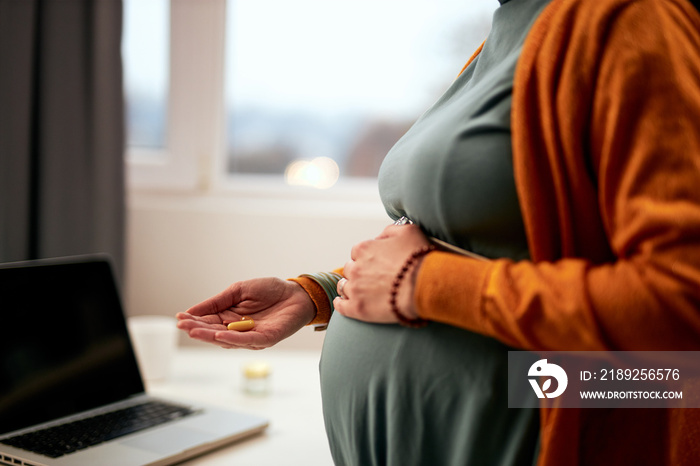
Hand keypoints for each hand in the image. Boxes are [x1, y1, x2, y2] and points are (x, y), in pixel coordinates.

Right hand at [176, 277, 315, 349]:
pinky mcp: (266, 339)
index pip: (208, 322)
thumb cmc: (270, 290)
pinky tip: (219, 335)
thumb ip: (217, 301)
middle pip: (214, 333)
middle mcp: (238, 331)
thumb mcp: (238, 291)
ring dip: (210, 336)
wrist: (296, 292)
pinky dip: (233, 339)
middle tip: (182, 326)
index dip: (194, 321)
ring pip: (227, 340)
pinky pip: (247, 341)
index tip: (179, 318)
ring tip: (194, 331)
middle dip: (198, 330)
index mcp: (230, 318)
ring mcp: (252, 337)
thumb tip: (191, 311)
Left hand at [334, 224, 430, 323]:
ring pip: (344, 286)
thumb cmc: (419, 258)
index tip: (376, 264)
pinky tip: (345, 303)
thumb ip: (390, 231)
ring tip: (362, 292)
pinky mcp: (357, 308)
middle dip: (359, 272)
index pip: (357, 252)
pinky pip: (341, 306)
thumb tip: (380, 237)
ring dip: (351, 287)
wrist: (425, 286)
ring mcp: (355, 289)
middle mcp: (355, 267)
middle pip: (350, 269)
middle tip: (373, 279)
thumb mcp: (408, 231)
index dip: (367, 258)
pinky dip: (341, 304)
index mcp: (364, 249)